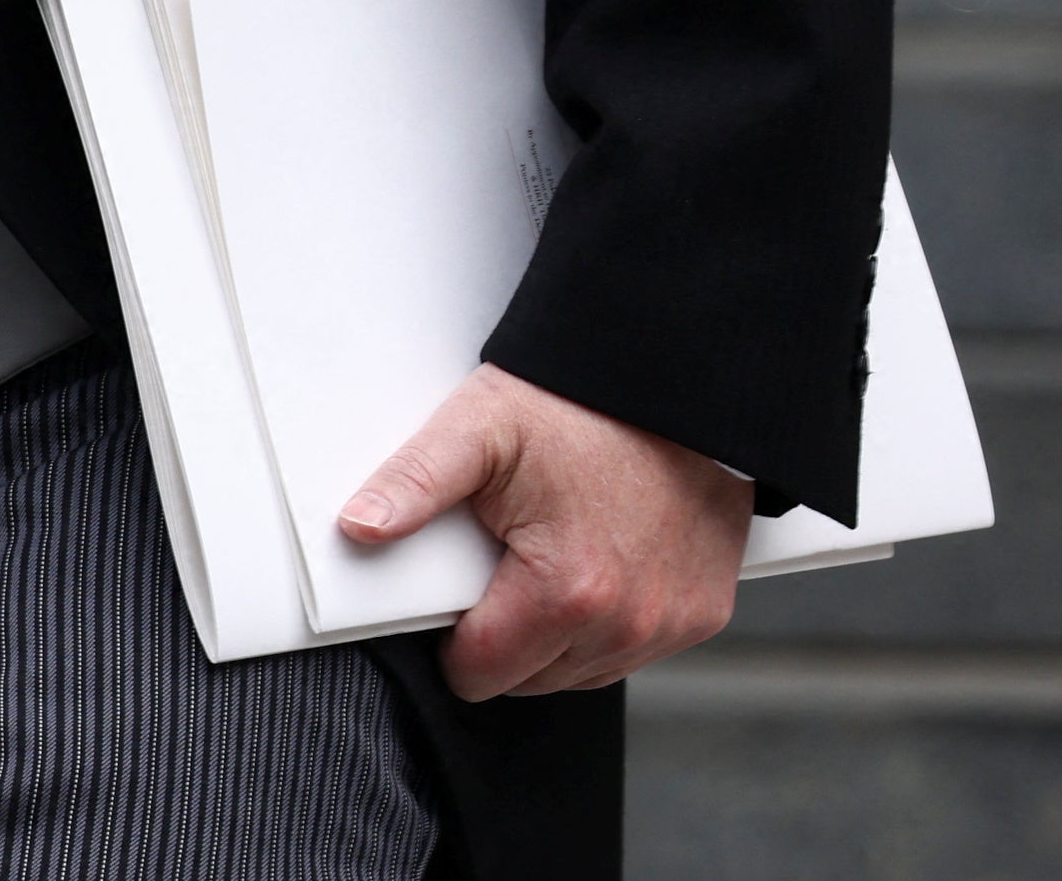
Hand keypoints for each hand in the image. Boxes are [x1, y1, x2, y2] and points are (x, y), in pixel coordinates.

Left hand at [338, 362, 751, 698]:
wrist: (670, 381)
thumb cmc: (576, 403)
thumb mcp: (478, 427)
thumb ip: (413, 483)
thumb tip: (358, 526)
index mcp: (566, 593)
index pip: (479, 673)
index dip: (452, 634)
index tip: (458, 584)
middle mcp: (628, 624)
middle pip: (529, 680)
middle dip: (504, 633)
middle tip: (506, 555)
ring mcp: (672, 623)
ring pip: (581, 672)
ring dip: (556, 634)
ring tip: (549, 555)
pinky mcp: (703, 614)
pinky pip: (634, 649)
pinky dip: (609, 623)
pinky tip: (597, 564)